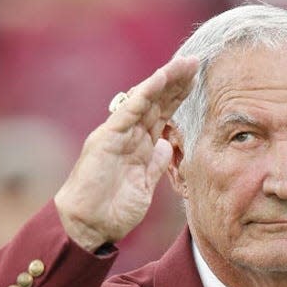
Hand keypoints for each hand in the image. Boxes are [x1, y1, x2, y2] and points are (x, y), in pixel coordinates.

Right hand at [54, 56, 198, 251]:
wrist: (89, 225)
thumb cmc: (113, 209)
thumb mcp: (145, 184)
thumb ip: (155, 162)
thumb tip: (167, 143)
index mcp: (138, 144)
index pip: (161, 113)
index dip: (178, 97)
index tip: (198, 81)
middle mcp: (127, 134)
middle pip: (156, 102)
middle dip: (176, 82)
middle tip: (196, 62)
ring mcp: (117, 134)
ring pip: (144, 100)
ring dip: (165, 80)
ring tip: (184, 64)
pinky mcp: (107, 138)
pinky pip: (129, 111)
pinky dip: (145, 93)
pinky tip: (161, 78)